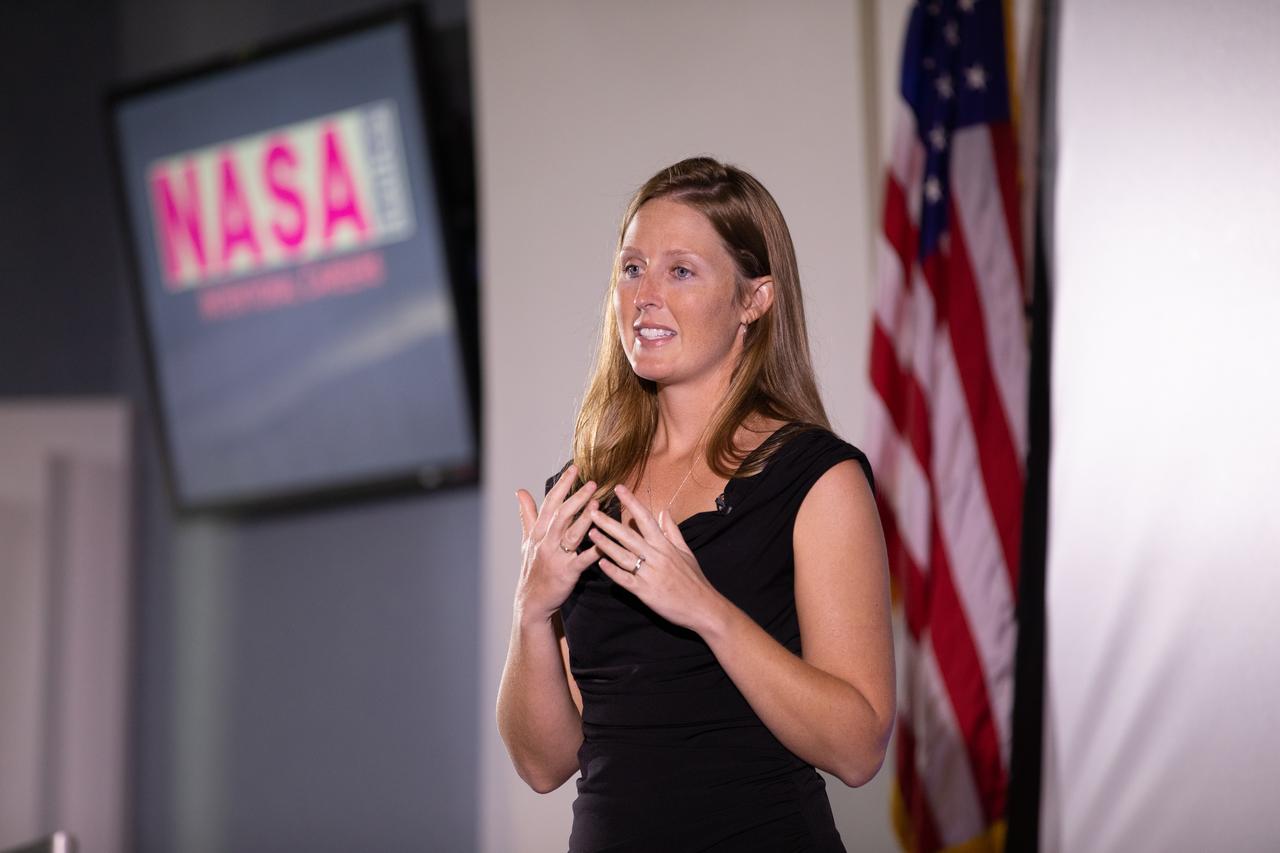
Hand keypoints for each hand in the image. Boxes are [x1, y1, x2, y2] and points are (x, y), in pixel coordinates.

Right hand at [515, 464, 600, 623]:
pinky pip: (582, 560)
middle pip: (561, 515)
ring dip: (585, 518)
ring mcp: (556, 557)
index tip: (574, 468)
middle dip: (576, 497)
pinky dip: (594, 550)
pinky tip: (605, 541)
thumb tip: (520, 491)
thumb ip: (527, 515)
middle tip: (592, 482)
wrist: (532, 601)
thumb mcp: (527, 540)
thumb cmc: (532, 568)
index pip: (550, 503)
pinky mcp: (567, 573)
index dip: (562, 485)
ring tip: (598, 503)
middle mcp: (545, 542)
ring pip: (571, 534)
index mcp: (538, 532)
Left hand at [587, 484, 726, 634]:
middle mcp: (656, 556)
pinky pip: (626, 580)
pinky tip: (600, 564)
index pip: (645, 518)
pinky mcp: (645, 592)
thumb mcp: (686, 551)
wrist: (703, 607)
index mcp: (664, 545)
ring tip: (591, 533)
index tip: (619, 488)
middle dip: (609, 522)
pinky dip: (613, 571)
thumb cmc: (694, 579)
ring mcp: (649, 574)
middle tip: (592, 511)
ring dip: (606, 544)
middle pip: (628, 535)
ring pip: (623, 556)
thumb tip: (664, 510)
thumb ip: (672, 530)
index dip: (631, 502)